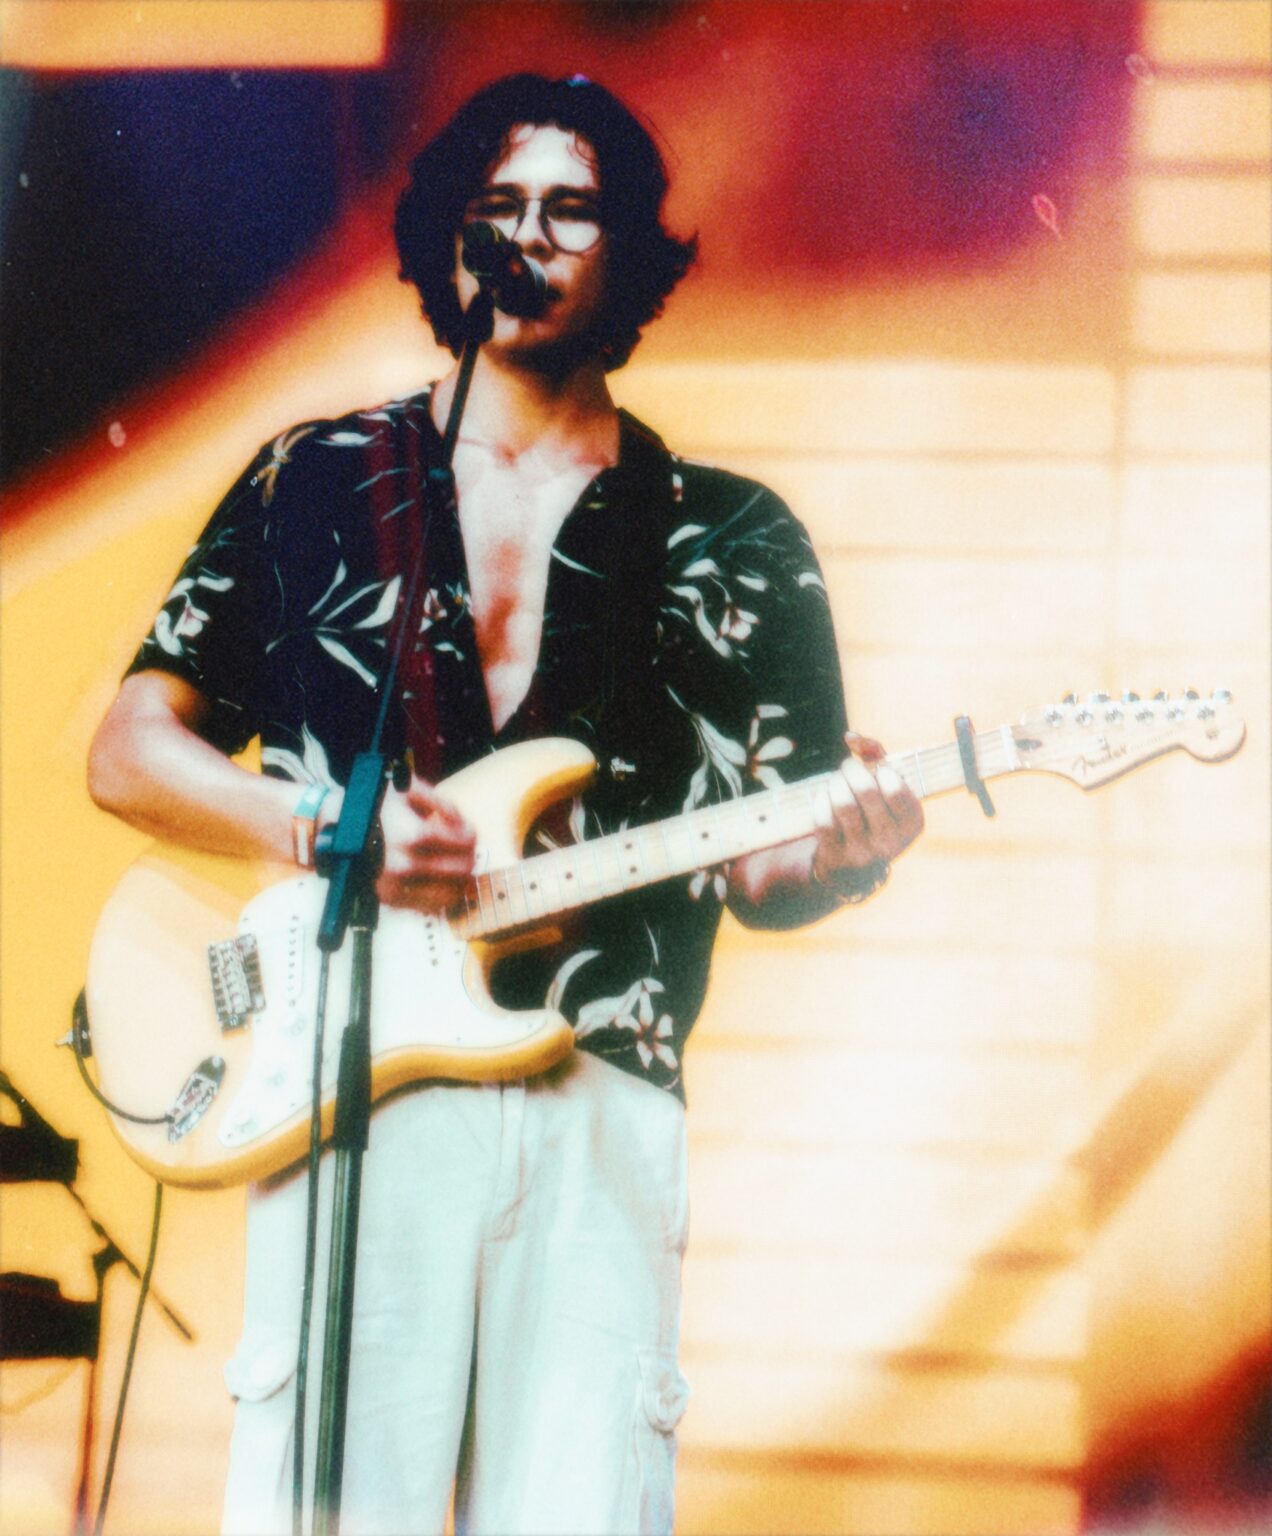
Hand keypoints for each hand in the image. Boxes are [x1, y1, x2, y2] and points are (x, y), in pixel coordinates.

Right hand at [375, 776, 476, 913]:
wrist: (337, 831)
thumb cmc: (374, 808)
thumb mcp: (406, 789)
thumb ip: (440, 803)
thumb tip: (461, 822)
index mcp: (413, 835)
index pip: (464, 842)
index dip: (470, 834)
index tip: (466, 830)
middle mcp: (406, 865)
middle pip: (462, 869)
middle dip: (469, 857)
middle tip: (465, 850)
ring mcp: (399, 886)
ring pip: (451, 893)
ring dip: (460, 879)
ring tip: (455, 866)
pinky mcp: (392, 900)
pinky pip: (431, 906)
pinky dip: (442, 894)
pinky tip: (439, 880)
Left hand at [811, 731, 923, 893]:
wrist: (854, 867)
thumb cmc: (873, 813)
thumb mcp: (886, 788)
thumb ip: (876, 754)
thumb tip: (850, 737)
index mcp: (912, 823)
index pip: (895, 787)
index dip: (880, 769)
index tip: (875, 769)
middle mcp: (891, 841)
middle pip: (866, 790)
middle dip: (851, 769)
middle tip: (847, 767)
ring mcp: (863, 852)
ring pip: (843, 802)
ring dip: (835, 783)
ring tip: (837, 782)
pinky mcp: (836, 857)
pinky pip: (823, 818)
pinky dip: (822, 800)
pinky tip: (826, 799)